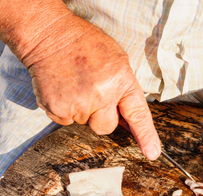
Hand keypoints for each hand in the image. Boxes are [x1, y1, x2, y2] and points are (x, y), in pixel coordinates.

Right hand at [20, 14, 160, 159]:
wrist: (49, 35)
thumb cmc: (85, 45)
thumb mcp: (116, 61)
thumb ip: (123, 90)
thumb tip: (127, 121)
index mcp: (120, 81)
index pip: (137, 114)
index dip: (146, 136)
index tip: (152, 153)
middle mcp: (102, 95)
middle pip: (106, 127)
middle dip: (100, 116)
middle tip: (90, 92)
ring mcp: (79, 103)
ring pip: (84, 123)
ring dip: (80, 109)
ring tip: (74, 84)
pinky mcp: (58, 109)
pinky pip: (65, 120)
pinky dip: (63, 108)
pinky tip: (62, 88)